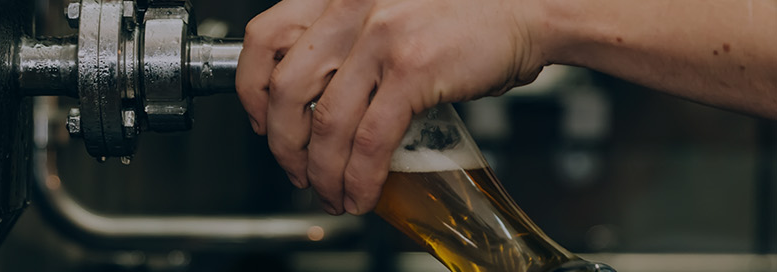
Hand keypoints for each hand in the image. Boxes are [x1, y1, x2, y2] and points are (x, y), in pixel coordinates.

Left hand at [236, 0, 546, 214]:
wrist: (533, 4)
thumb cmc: (467, 9)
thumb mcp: (388, 7)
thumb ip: (349, 38)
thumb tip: (318, 97)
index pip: (264, 38)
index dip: (251, 89)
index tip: (260, 119)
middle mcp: (351, 6)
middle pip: (284, 89)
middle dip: (282, 143)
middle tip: (294, 168)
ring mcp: (380, 37)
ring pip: (324, 122)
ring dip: (321, 171)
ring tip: (330, 192)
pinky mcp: (413, 70)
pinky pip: (370, 139)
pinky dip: (359, 176)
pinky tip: (360, 192)